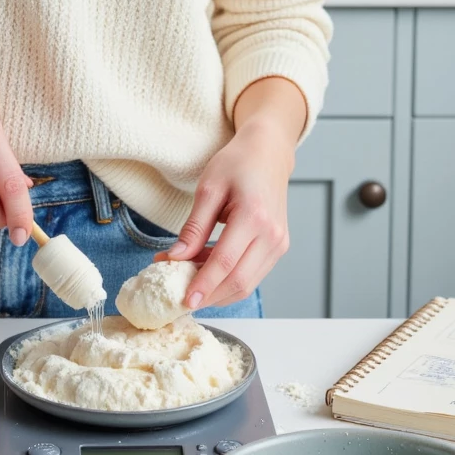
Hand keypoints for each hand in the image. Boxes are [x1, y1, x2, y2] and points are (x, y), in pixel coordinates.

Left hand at [153, 118, 293, 309]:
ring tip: (190, 280)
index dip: (203, 285)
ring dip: (218, 290)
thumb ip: (193, 227)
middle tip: (181, 298)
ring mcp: (279, 243)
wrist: (268, 153)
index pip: (225, 262)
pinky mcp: (278, 247)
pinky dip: (229, 279)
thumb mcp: (208, 189)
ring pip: (247, 283)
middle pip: (239, 281)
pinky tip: (208, 271)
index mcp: (254, 216)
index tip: (184, 301)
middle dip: (209, 295)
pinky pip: (253, 274)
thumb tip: (175, 258)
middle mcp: (272, 234)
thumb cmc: (238, 163)